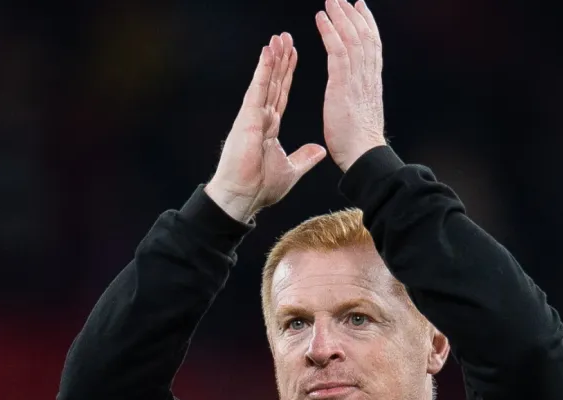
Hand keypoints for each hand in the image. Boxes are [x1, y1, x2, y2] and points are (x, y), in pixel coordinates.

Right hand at [206, 33, 326, 222]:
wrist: (243, 198)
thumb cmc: (260, 188)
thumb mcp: (291, 170)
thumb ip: (304, 157)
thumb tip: (320, 150)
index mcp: (270, 127)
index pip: (281, 94)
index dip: (288, 75)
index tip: (293, 56)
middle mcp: (260, 117)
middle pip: (273, 82)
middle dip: (281, 60)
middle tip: (286, 37)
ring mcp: (252, 116)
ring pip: (265, 81)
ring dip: (273, 59)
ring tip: (278, 38)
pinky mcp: (247, 117)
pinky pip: (258, 88)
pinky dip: (263, 69)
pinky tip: (268, 52)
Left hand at [316, 0, 387, 171]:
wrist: (362, 155)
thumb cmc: (359, 145)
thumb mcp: (363, 116)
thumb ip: (360, 102)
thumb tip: (359, 102)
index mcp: (372, 84)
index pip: (372, 47)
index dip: (367, 25)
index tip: (361, 8)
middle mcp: (368, 76)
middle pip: (364, 37)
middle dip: (354, 15)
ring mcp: (356, 79)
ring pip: (351, 38)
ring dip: (340, 17)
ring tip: (331, 1)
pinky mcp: (342, 84)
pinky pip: (337, 51)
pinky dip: (329, 32)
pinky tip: (321, 19)